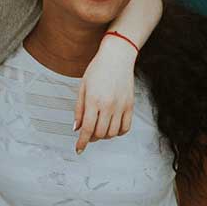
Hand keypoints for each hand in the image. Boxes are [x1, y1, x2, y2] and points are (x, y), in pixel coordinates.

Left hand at [74, 37, 136, 153]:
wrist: (117, 57)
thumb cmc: (98, 69)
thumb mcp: (82, 87)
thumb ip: (79, 109)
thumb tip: (76, 128)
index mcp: (94, 101)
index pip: (87, 129)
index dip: (82, 142)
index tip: (79, 149)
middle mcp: (108, 105)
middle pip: (100, 133)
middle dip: (91, 138)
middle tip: (88, 135)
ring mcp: (121, 106)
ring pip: (112, 133)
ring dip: (104, 136)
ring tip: (99, 130)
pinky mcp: (130, 106)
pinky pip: (126, 127)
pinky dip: (118, 132)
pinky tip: (112, 127)